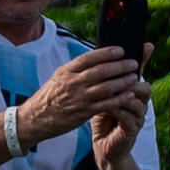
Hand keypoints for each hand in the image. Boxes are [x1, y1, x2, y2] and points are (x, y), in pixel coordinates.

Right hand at [26, 45, 148, 141]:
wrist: (35, 119)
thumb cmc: (51, 96)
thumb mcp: (60, 78)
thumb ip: (77, 70)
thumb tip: (100, 59)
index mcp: (66, 71)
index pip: (88, 58)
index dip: (106, 53)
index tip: (120, 50)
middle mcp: (72, 83)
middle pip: (101, 71)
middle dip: (120, 66)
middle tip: (134, 63)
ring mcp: (78, 98)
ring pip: (106, 87)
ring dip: (123, 81)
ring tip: (135, 77)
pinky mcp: (83, 113)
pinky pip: (106, 105)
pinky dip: (119, 99)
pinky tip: (129, 95)